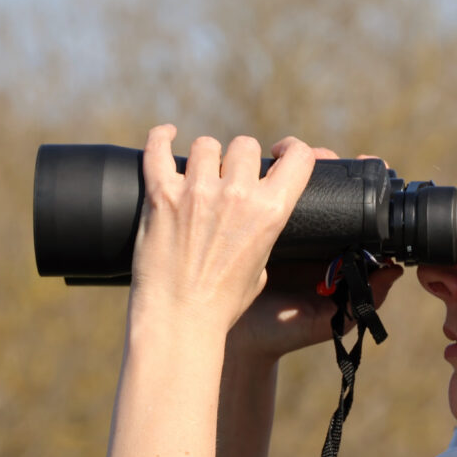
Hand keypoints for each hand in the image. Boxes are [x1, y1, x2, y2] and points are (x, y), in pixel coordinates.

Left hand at [130, 126, 314, 331]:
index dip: (291, 150)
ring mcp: (197, 192)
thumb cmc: (222, 304)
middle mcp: (237, 195)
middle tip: (229, 176)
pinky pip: (158, 148)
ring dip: (205, 157)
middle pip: (245, 145)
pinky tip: (166, 136)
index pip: (298, 158)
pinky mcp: (162, 194)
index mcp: (271, 212)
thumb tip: (254, 216)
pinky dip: (161, 138)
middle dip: (239, 158)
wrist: (180, 320)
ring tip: (198, 173)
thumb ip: (261, 234)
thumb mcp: (261, 268)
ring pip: (206, 145)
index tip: (279, 153)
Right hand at [226, 146, 403, 362]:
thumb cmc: (287, 332)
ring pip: (291, 185)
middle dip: (326, 164)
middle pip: (322, 187)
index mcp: (332, 249)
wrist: (239, 340)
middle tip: (323, 155)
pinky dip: (262, 178)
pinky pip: (260, 197)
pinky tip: (263, 164)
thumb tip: (394, 269)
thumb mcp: (332, 318)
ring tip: (293, 153)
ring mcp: (280, 227)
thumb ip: (365, 298)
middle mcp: (309, 234)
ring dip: (294, 164)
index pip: (352, 208)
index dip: (361, 183)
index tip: (366, 162)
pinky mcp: (251, 227)